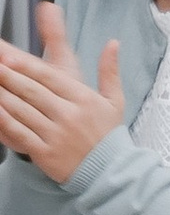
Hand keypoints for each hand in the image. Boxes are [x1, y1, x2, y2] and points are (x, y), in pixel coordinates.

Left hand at [0, 9, 123, 184]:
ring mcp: (55, 134)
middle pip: (32, 92)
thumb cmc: (108, 134)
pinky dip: (5, 121)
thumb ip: (109, 71)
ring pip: (22, 111)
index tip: (9, 58)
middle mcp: (68, 115)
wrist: (108, 172)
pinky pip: (19, 133)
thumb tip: (112, 42)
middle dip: (9, 77)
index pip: (50, 78)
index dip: (27, 67)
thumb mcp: (115, 101)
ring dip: (3, 96)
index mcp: (84, 99)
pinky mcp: (44, 153)